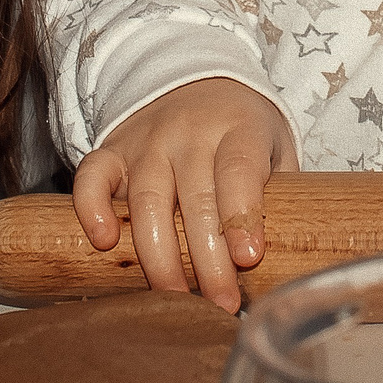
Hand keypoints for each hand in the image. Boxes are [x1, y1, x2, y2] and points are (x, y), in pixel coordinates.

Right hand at [71, 77, 297, 311]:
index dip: (243, 215)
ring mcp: (147, 142)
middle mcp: (189, 132)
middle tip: (222, 303)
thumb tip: (290, 254)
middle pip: (196, 198)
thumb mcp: (275, 142)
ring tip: (175, 297)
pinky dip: (92, 208)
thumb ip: (281, 189)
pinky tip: (103, 241)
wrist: (193, 78)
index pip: (239, 170)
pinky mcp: (112, 152)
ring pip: (147, 200)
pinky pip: (92, 177)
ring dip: (160, 255)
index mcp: (237, 127)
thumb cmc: (241, 127)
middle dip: (208, 258)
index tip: (248, 257)